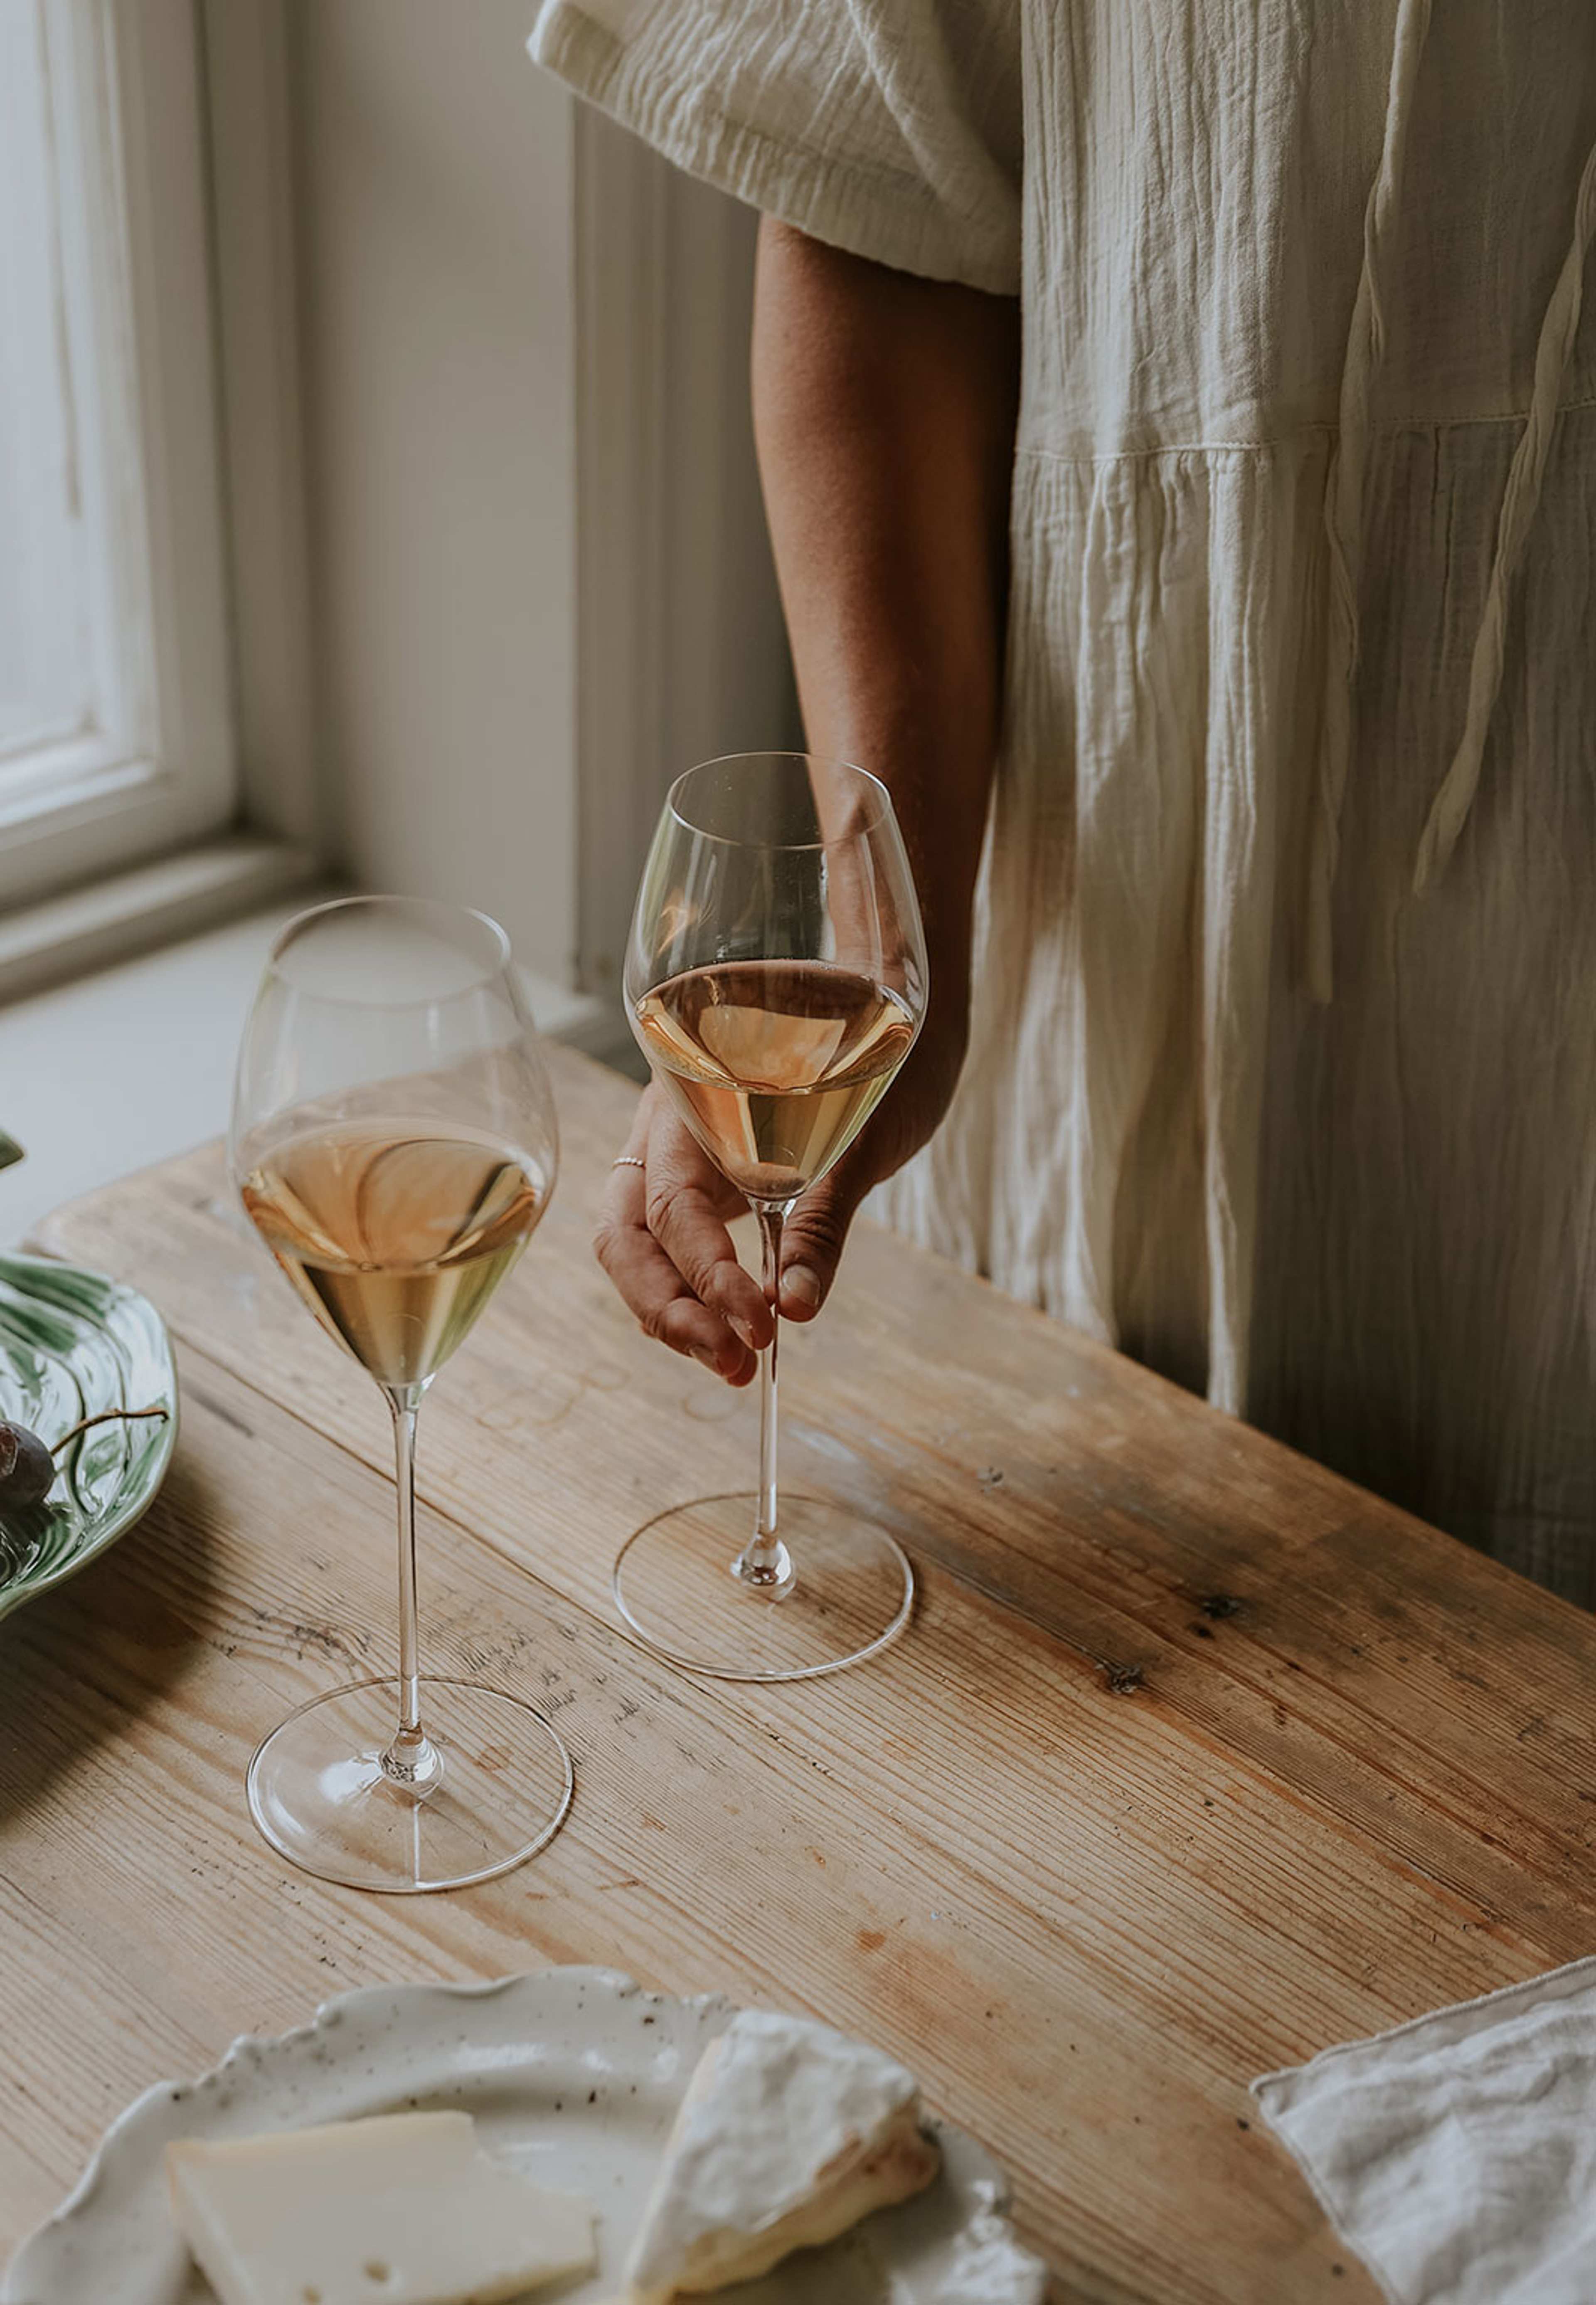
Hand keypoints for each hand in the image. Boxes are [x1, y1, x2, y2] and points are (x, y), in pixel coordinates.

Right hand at [592, 1017, 965, 1383]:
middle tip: (732, 1365)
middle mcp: (666, 1126)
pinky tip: (725, 1331)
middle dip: (669, 1309)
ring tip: (732, 1365)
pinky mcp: (700, 1178)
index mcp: (690, 1097)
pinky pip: (668, 1243)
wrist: (889, 1000)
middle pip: (627, 1234)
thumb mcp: (862, 1138)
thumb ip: (822, 1220)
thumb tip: (799, 1308)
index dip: (707, 1276)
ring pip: (635, 1245)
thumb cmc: (881, 1052)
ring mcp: (674, 1153)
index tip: (759, 1328)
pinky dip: (690, 1293)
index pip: (673, 1207)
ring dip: (674, 1312)